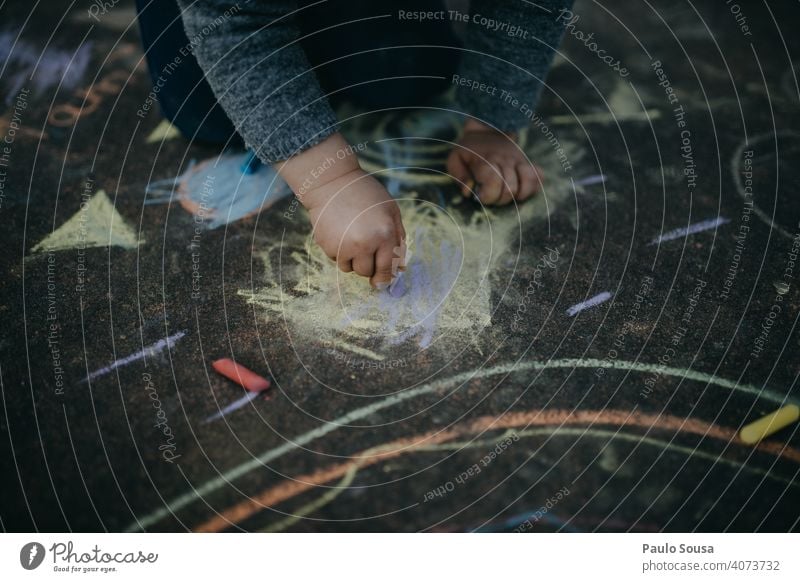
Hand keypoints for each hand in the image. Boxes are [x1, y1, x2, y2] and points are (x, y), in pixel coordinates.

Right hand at [303, 168, 405, 287]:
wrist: (331, 183)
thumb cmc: (366, 195)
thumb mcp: (391, 211)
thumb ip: (399, 240)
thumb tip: (399, 270)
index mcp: (384, 234)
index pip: (386, 269)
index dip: (385, 278)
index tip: (382, 282)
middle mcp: (364, 243)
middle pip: (366, 272)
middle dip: (368, 264)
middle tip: (366, 247)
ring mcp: (343, 246)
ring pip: (349, 269)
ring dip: (353, 259)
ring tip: (352, 235)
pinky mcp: (326, 245)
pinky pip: (336, 259)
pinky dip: (339, 251)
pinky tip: (340, 231)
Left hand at [447, 119, 542, 204]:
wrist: (488, 128)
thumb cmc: (469, 150)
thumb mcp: (455, 159)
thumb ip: (459, 177)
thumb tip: (468, 192)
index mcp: (485, 161)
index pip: (493, 183)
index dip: (487, 196)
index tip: (480, 196)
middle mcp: (504, 161)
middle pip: (510, 189)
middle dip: (500, 200)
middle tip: (491, 196)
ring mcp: (518, 161)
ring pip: (527, 184)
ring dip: (517, 196)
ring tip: (506, 195)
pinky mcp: (527, 163)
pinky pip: (539, 177)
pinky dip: (533, 188)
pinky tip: (521, 190)